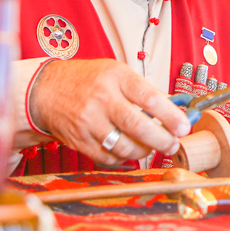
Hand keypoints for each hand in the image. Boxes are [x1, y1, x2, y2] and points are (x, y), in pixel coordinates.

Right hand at [28, 58, 191, 165]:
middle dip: (163, 140)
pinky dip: (124, 157)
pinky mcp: (79, 142)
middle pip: (139, 127)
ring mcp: (89, 123)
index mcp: (116, 78)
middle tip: (173, 144)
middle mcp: (102, 100)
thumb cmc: (86, 80)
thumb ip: (143, 90)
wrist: (45, 91)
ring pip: (125, 147)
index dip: (171, 116)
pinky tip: (129, 149)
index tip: (184, 126)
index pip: (150, 98)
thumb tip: (173, 110)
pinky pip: (109, 158)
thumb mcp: (116, 72)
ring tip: (152, 146)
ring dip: (145, 151)